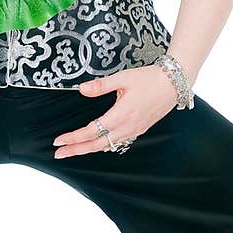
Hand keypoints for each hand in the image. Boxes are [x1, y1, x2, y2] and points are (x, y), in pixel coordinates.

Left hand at [52, 65, 178, 157]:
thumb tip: (82, 89)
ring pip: (107, 145)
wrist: (174, 83)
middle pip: (97, 144)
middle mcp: (127, 127)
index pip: (92, 131)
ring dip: (89, 149)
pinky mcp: (139, 129)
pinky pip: (118, 142)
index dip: (74, 137)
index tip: (58, 140)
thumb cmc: (149, 79)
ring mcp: (134, 130)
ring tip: (73, 151)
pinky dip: (104, 146)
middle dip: (76, 150)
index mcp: (121, 115)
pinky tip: (96, 144)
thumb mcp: (123, 78)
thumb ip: (101, 85)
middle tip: (59, 154)